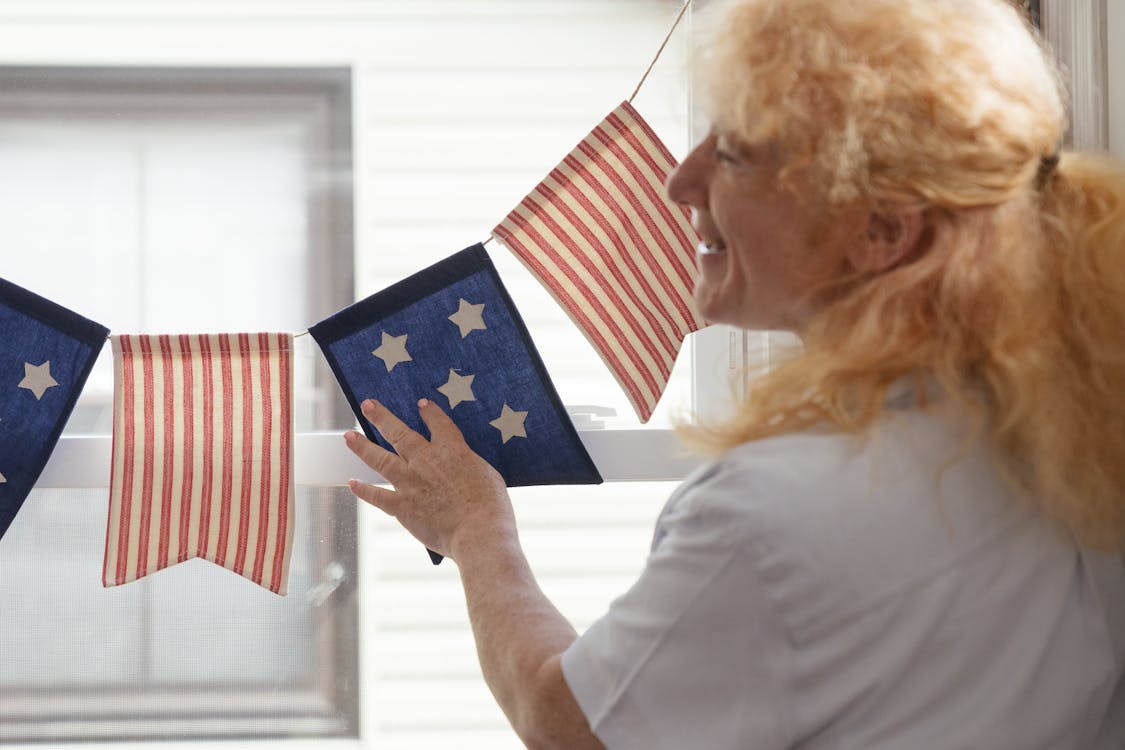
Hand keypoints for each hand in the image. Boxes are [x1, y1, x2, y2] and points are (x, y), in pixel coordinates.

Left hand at [345, 398, 513, 560]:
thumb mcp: (487, 474)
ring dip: (362, 446)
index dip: (429, 412)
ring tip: (349, 436)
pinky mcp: (402, 506)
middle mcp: (426, 460)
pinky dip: (363, 490)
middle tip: (367, 405)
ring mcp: (410, 482)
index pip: (438, 424)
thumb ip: (469, 465)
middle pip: (399, 433)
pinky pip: (377, 495)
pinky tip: (352, 483)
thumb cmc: (491, 506)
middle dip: (381, 417)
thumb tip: (463, 465)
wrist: (479, 531)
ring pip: (380, 459)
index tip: (421, 404)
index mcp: (452, 450)